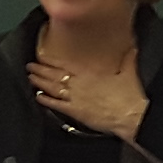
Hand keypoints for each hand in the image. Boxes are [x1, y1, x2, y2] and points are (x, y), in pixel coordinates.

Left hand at [27, 55, 145, 139]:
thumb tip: (133, 47)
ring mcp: (76, 98)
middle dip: (41, 70)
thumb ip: (129, 58)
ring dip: (39, 82)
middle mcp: (79, 83)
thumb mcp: (129, 72)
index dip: (52, 60)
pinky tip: (38, 97)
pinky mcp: (76, 112)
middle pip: (55, 75)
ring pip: (52, 88)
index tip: (42, 55)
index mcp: (90, 72)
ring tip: (31, 78)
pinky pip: (57, 105)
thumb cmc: (131, 95)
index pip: (66, 64)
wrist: (131, 114)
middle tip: (30, 65)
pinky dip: (46, 101)